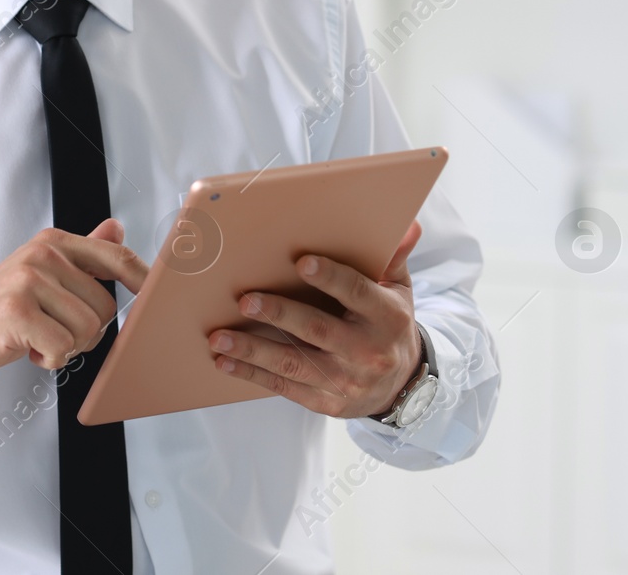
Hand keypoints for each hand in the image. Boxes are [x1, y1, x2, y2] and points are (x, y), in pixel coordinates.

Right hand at [0, 218, 148, 384]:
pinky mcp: (17, 312)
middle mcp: (42, 254)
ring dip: (67, 347)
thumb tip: (116, 227)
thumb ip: (82, 254)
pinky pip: (63, 347)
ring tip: (38, 338)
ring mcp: (28, 281)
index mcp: (53, 242)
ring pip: (87, 330)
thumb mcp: (43, 275)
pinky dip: (50, 359)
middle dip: (87, 332)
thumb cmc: (3, 308)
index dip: (144, 280)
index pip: (116, 257)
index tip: (158, 297)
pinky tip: (29, 350)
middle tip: (54, 330)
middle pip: (105, 306)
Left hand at [207, 220, 423, 418]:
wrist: (402, 385)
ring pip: (293, 363)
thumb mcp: (399, 291)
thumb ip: (393, 257)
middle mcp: (367, 351)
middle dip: (279, 314)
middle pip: (318, 330)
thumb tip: (407, 224)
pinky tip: (225, 362)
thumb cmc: (389, 325)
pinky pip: (285, 387)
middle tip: (245, 300)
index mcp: (387, 317)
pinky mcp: (326, 402)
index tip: (301, 262)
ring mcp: (346, 380)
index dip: (330, 277)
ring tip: (219, 338)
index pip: (356, 293)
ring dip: (253, 350)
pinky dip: (252, 374)